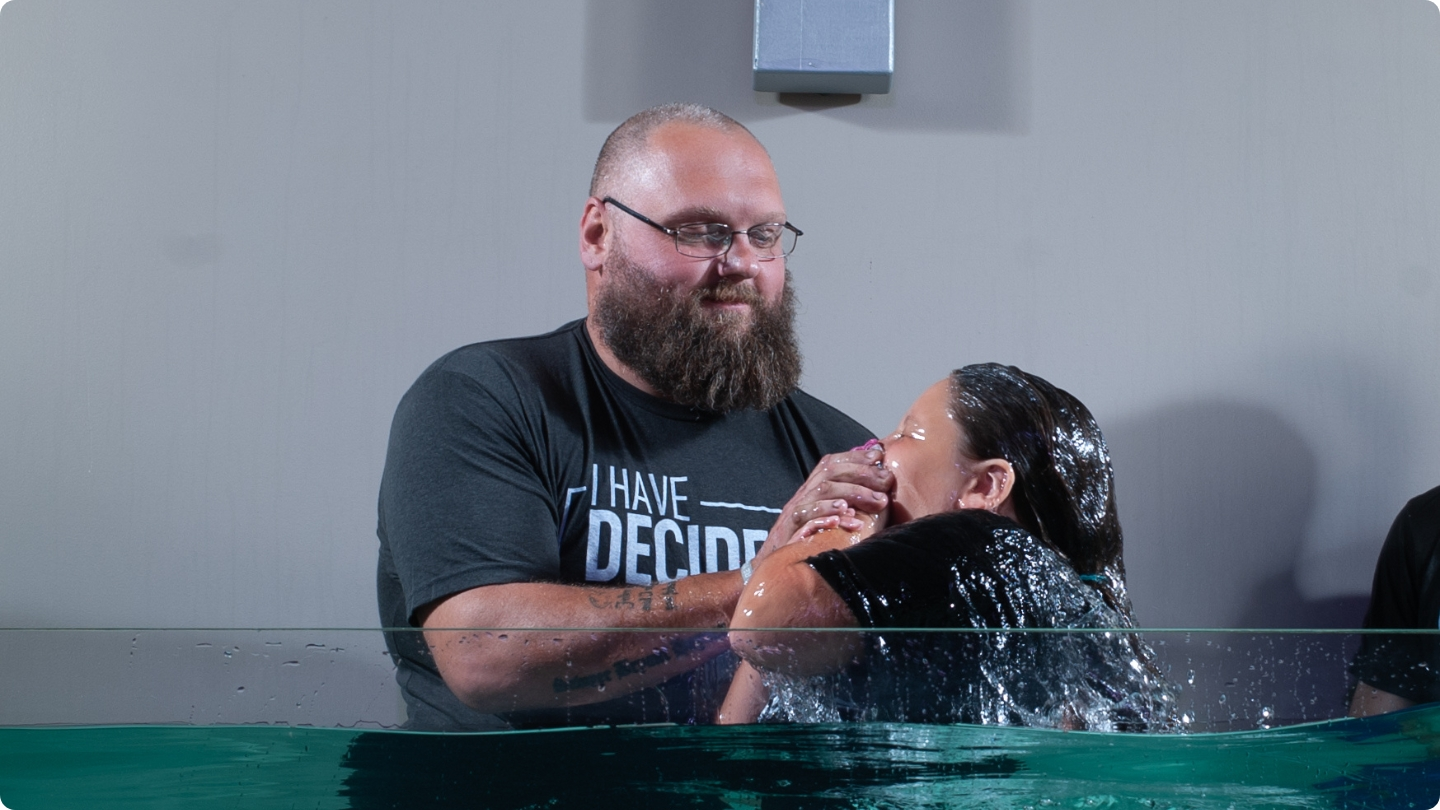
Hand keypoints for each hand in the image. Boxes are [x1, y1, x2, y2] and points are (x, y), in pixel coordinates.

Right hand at [756, 443, 893, 562]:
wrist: (772, 570)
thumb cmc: (806, 547)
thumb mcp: (826, 522)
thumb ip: (846, 506)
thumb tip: (878, 496)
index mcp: (810, 491)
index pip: (831, 463)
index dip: (855, 456)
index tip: (879, 456)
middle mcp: (802, 496)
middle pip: (830, 472)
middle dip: (861, 473)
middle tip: (886, 481)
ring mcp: (794, 512)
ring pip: (822, 489)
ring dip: (852, 492)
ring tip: (876, 501)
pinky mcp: (787, 530)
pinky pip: (806, 515)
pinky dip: (827, 512)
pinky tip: (847, 516)